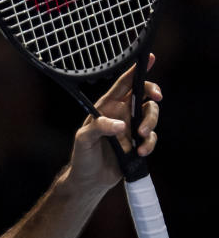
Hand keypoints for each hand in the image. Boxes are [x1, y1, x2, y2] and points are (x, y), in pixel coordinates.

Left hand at [66, 54, 161, 194]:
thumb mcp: (83, 140)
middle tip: (156, 99)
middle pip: (144, 96)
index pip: (123, 84)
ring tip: (140, 138)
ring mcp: (131, 128)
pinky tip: (139, 152)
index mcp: (106, 107)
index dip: (136, 70)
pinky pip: (152, 137)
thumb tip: (121, 125)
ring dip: (151, 123)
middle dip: (153, 96)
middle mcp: (121, 114)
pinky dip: (150, 143)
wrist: (90, 180)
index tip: (148, 58)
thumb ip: (98, 128)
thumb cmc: (82, 156)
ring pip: (152, 115)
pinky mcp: (138, 142)